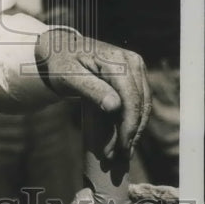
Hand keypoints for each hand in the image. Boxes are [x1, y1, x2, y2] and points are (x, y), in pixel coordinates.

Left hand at [35, 28, 150, 158]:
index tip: (121, 148)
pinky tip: (125, 135)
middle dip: (132, 131)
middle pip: (140, 103)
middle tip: (121, 155)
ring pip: (144, 104)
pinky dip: (134, 119)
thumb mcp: (68, 77)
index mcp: (116, 60)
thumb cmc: (61, 63)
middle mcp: (131, 61)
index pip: (131, 99)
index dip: (129, 126)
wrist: (60, 49)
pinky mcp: (135, 73)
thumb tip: (115, 106)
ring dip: (136, 128)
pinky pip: (140, 100)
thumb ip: (91, 90)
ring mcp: (136, 66)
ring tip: (123, 149)